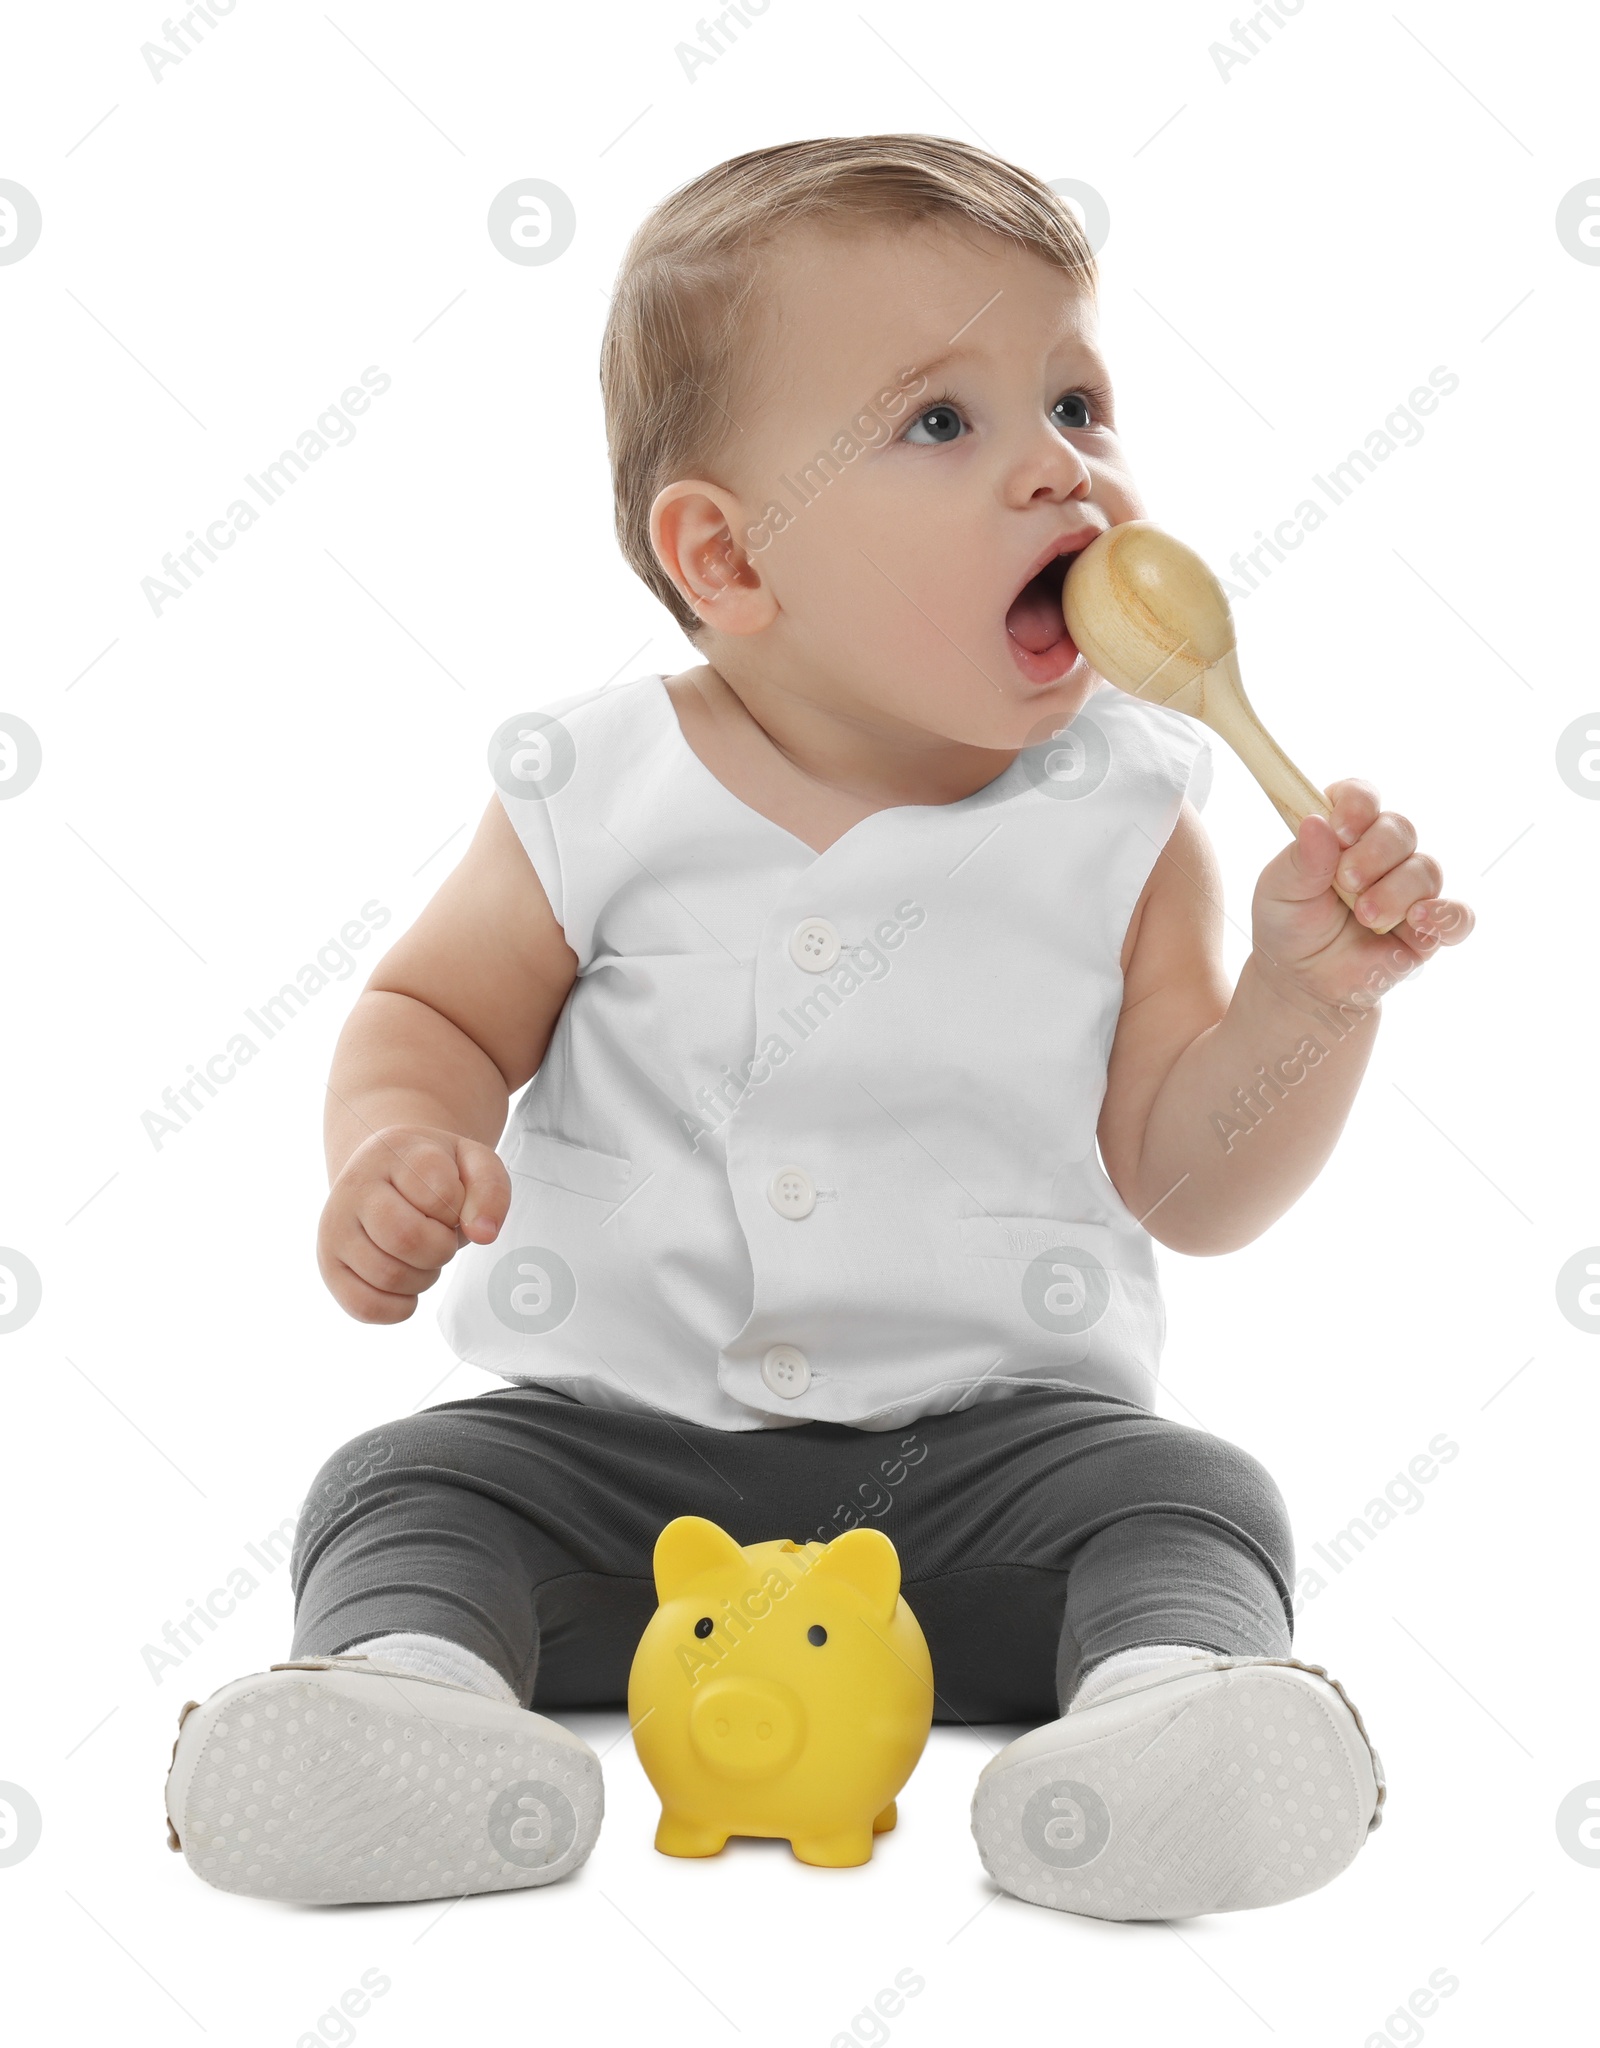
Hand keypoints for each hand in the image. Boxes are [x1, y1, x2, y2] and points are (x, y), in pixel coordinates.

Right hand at [317, 1124, 510, 1323]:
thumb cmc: (435, 1172)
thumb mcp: (473, 1163)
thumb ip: (491, 1189)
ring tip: (422, 1255)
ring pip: (388, 1276)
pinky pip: (366, 1307)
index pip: (440, 1193)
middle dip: (441, 1248)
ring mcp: (334, 1229)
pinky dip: (400, 1307)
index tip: (451, 1203)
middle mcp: (353, 1187)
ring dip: (424, 1277)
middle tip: (440, 1237)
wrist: (387, 1172)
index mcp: (392, 1153)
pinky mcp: (329, 1267)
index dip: (459, 1209)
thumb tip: (483, 1234)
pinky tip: (406, 1283)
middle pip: (407, 1238)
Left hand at [1250, 778, 1473, 1007]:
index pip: (1362, 797)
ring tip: (1364, 915)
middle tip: (1347, 882)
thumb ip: (1301, 860)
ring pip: (1426, 870)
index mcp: (1344, 833)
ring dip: (1395, 892)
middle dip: (1374, 854)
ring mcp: (1409, 889)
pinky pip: (1459, 916)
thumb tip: (1316, 822)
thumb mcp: (1280, 891)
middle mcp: (1382, 853)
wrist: (1303, 978)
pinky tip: (1418, 919)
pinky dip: (1446, 915)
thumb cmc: (1290, 924)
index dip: (1357, 805)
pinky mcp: (1429, 928)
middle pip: (1400, 829)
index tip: (1341, 828)